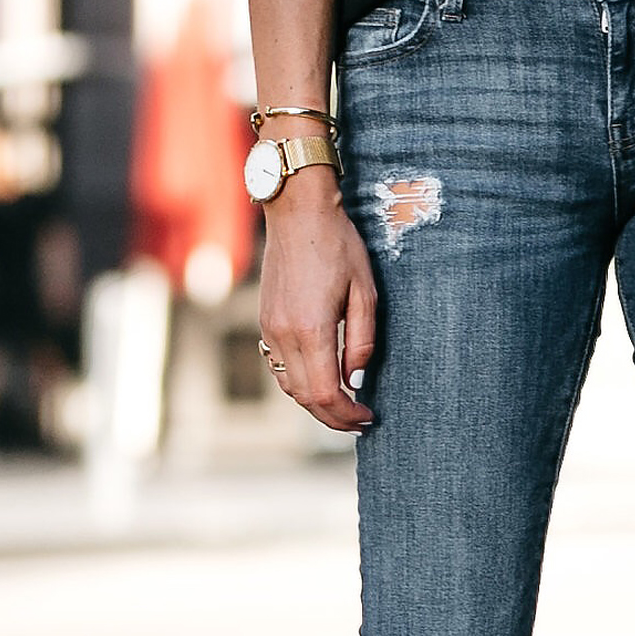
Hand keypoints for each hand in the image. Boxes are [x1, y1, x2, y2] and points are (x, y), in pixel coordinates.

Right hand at [258, 175, 376, 430]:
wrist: (298, 213)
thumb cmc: (338, 246)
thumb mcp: (364, 290)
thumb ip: (362, 338)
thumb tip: (356, 377)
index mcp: (311, 329)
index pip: (326, 392)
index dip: (347, 414)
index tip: (369, 417)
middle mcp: (284, 334)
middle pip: (306, 397)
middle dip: (333, 417)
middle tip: (360, 422)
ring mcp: (269, 329)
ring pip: (289, 385)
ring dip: (315, 403)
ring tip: (343, 406)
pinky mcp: (265, 322)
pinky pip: (279, 367)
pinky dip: (299, 383)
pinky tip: (320, 380)